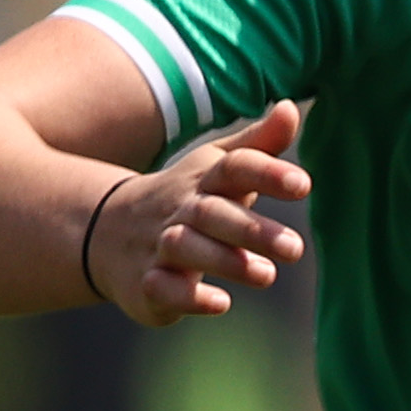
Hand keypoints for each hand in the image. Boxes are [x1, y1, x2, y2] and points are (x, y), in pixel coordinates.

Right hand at [90, 99, 311, 325]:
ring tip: (267, 275)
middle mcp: (180, 210)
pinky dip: (189, 296)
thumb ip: (259, 145)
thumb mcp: (219, 166)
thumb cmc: (188, 197)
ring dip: (226, 261)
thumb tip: (290, 107)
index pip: (234, 167)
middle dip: (252, 229)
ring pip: (185, 248)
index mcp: (204, 179)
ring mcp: (159, 247)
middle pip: (212, 213)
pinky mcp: (147, 284)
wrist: (107, 231)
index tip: (304, 185)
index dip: (267, 173)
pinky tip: (220, 303)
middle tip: (294, 249)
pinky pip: (162, 288)